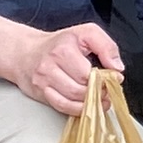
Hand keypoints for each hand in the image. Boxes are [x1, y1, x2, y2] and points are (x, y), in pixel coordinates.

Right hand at [6, 19, 123, 116]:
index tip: (113, 79)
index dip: (103, 79)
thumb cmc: (59, 42)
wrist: (25, 51)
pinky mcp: (39, 93)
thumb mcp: (86, 33)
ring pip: (69, 101)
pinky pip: (60, 106)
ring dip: (88, 103)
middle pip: (78, 89)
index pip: (87, 73)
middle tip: (106, 91)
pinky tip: (85, 105)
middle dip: (97, 93)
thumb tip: (117, 67)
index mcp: (63, 50)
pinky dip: (75, 109)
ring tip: (100, 100)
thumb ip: (106, 46)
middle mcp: (50, 66)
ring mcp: (43, 82)